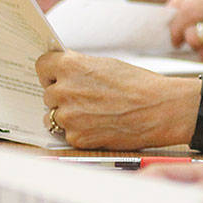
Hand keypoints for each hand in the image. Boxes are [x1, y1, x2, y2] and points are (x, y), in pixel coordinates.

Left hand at [36, 51, 197, 149]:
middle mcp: (64, 90)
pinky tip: (99, 125)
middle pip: (48, 93)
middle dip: (63, 96)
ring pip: (53, 116)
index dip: (52, 72)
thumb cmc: (140, 85)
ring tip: (94, 113)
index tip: (58, 76)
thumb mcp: (107, 65)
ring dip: (68, 115)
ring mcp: (68, 116)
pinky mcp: (76, 138)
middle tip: (87, 97)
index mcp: (71, 66)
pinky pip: (67, 134)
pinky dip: (80, 132)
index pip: (42, 66)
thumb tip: (64, 72)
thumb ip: (80, 68)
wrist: (161, 109)